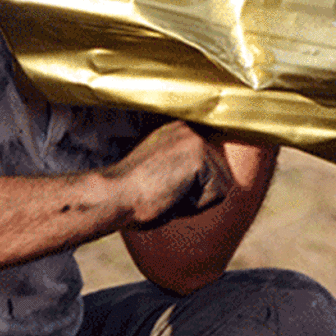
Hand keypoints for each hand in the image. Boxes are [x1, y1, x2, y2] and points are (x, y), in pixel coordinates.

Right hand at [103, 121, 234, 229]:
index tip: (164, 188)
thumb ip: (183, 168)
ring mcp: (195, 140)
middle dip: (196, 194)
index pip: (209, 166)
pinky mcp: (200, 156)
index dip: (191, 188)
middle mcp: (189, 129)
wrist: (114, 197)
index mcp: (177, 131)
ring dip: (196, 201)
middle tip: (163, 191)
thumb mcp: (161, 172)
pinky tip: (170, 194)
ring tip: (166, 192)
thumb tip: (212, 182)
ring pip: (221, 186)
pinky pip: (217, 194)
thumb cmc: (129, 196)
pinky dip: (196, 205)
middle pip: (220, 176)